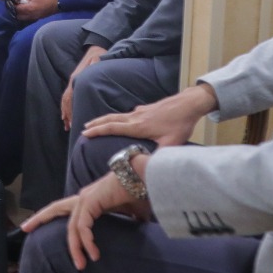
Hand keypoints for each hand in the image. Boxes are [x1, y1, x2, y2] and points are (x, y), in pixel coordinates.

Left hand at [10, 0, 57, 21]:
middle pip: (19, 16)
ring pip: (25, 18)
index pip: (16, 9)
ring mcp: (37, 17)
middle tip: (14, 3)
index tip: (10, 0)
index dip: (12, 5)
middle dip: (15, 11)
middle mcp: (32, 15)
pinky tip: (27, 8)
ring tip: (20, 5)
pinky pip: (30, 17)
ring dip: (21, 13)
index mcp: (29, 9)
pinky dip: (26, 14)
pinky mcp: (41, 17)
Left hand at [22, 171, 149, 270]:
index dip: (48, 214)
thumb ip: (130, 222)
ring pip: (73, 227)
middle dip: (39, 219)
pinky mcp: (91, 202)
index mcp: (89, 200)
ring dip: (75, 247)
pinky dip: (86, 241)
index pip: (63, 207)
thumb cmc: (139, 192)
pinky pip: (83, 226)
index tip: (33, 222)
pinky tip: (92, 253)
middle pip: (55, 209)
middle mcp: (83, 198)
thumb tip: (140, 231)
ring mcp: (86, 199)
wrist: (146, 177)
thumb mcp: (132, 213)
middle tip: (24, 229)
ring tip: (81, 265)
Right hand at [61, 45, 107, 128]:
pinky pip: (68, 96)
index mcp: (76, 78)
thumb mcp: (98, 61)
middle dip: (66, 114)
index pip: (70, 97)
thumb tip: (88, 80)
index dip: (70, 110)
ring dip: (65, 111)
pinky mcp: (76, 81)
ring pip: (65, 99)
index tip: (72, 121)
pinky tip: (67, 114)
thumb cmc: (100, 55)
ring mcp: (73, 80)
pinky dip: (66, 106)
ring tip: (66, 124)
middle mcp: (73, 80)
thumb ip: (93, 69)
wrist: (97, 47)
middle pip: (66, 100)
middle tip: (68, 126)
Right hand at [82, 83, 218, 147]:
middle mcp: (136, 117)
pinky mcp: (146, 109)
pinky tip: (122, 120)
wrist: (188, 104)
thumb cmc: (180, 123)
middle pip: (110, 119)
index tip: (85, 133)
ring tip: (95, 123)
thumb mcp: (172, 143)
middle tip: (83, 128)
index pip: (113, 128)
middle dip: (96, 124)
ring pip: (117, 116)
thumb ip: (159, 156)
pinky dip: (118, 118)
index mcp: (138, 127)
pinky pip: (127, 114)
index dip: (98, 131)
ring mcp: (140, 111)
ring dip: (104, 120)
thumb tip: (150, 168)